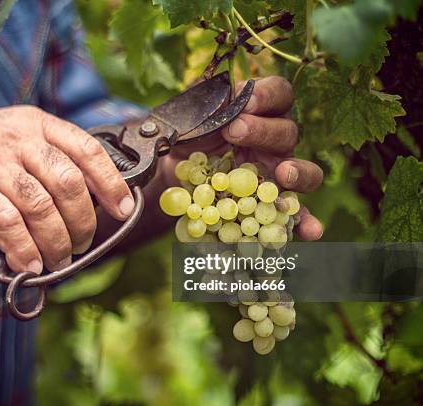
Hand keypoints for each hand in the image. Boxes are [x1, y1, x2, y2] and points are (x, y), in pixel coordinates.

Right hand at [0, 106, 133, 272]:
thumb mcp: (10, 139)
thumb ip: (44, 163)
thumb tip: (85, 202)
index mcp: (35, 125)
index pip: (87, 150)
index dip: (111, 183)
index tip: (123, 208)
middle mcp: (18, 141)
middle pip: (70, 185)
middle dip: (84, 222)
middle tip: (82, 244)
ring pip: (43, 208)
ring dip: (58, 242)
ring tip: (58, 259)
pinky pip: (9, 225)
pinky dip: (25, 250)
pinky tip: (30, 264)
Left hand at [161, 76, 323, 239]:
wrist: (174, 171)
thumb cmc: (188, 136)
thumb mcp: (190, 115)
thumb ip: (204, 104)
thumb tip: (218, 97)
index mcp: (260, 111)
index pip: (279, 93)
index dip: (267, 95)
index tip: (244, 101)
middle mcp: (275, 140)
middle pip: (287, 132)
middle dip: (263, 131)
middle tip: (235, 132)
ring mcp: (278, 173)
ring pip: (305, 171)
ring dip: (298, 173)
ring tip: (283, 175)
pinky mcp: (271, 203)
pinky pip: (295, 214)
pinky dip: (306, 222)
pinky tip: (312, 232)